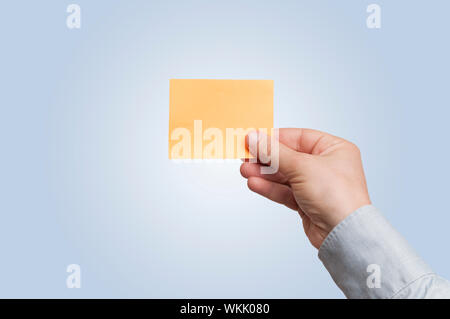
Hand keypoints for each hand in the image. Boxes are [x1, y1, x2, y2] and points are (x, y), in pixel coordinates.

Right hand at [240, 128, 370, 248]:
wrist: (343, 234)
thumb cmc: (337, 196)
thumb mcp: (302, 166)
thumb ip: (274, 152)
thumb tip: (253, 138)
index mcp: (334, 149)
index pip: (298, 137)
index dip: (275, 138)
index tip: (253, 138)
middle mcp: (326, 165)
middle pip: (289, 156)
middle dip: (265, 158)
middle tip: (245, 157)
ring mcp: (316, 185)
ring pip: (284, 175)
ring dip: (264, 174)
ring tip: (245, 171)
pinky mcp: (307, 202)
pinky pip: (285, 191)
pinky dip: (270, 188)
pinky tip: (255, 184)